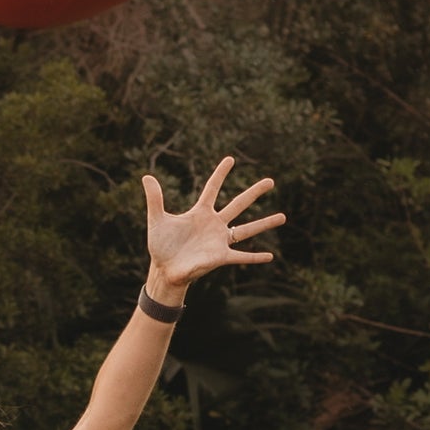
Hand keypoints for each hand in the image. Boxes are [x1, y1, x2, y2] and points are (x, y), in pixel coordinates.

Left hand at [142, 157, 283, 296]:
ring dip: (265, 224)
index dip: (220, 174)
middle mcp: (214, 224)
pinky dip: (255, 257)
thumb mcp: (157, 220)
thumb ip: (155, 199)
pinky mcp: (220, 257)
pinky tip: (271, 257)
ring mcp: (219, 240)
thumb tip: (146, 176)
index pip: (212, 189)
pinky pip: (241, 256)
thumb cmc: (161, 246)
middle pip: (238, 204)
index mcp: (200, 213)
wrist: (164, 270)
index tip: (231, 159)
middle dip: (254, 193)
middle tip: (271, 181)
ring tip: (284, 216)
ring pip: (247, 229)